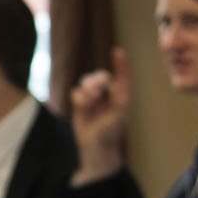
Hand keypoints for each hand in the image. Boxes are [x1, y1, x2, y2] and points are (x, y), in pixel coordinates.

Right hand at [70, 48, 130, 183]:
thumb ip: (119, 96)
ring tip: (91, 101)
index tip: (118, 51)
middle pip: (100, 76)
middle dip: (97, 80)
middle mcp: (108, 95)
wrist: (95, 145)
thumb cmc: (112, 131)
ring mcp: (94, 98)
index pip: (122, 76)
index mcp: (121, 96)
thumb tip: (115, 80)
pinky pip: (76, 91)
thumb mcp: (119, 114)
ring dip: (87, 89)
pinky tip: (82, 107)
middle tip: (97, 91)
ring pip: (86, 82)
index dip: (121, 63)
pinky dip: (79, 98)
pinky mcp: (81, 103)